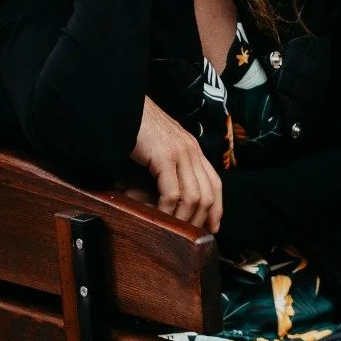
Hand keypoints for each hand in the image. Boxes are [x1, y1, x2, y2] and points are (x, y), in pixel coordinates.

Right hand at [129, 97, 221, 232]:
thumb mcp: (159, 146)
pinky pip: (172, 193)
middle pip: (208, 194)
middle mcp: (192, 150)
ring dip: (183, 219)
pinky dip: (167, 210)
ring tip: (173, 230)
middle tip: (189, 236)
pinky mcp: (164, 156)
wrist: (123, 104)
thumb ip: (169, 165)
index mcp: (193, 148)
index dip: (217, 208)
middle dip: (201, 220)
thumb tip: (169, 195)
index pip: (215, 183)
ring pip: (193, 197)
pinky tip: (159, 217)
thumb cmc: (135, 126)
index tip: (212, 228)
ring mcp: (180, 152)